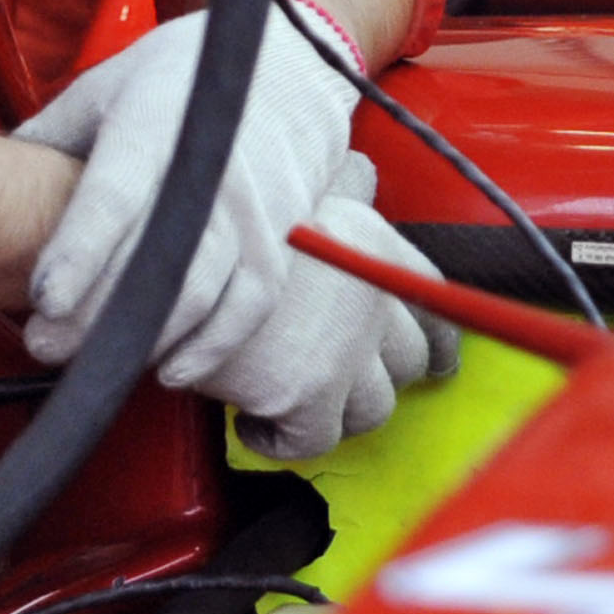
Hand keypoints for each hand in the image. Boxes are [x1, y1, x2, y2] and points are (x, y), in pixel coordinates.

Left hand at [17, 2, 360, 378]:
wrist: (292, 62)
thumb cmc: (186, 74)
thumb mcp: (109, 83)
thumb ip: (51, 134)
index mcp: (157, 125)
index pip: (116, 198)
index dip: (81, 252)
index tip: (44, 299)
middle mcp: (211, 168)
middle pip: (154, 260)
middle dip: (95, 315)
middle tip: (44, 345)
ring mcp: (253, 206)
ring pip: (201, 291)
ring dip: (146, 338)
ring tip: (96, 362)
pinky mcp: (280, 234)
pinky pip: (251, 303)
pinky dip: (213, 344)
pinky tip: (172, 366)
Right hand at [202, 153, 459, 459]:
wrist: (176, 250)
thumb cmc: (225, 215)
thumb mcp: (300, 184)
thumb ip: (342, 186)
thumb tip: (364, 172)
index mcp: (376, 246)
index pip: (435, 300)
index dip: (437, 338)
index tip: (436, 359)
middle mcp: (375, 298)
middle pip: (410, 360)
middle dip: (384, 377)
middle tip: (349, 386)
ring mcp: (345, 350)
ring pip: (374, 408)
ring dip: (338, 411)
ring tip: (295, 400)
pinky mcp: (304, 394)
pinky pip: (317, 440)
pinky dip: (284, 440)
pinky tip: (253, 422)